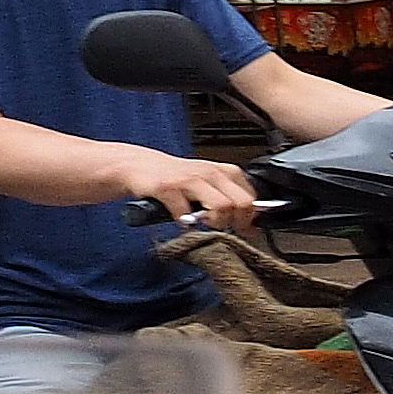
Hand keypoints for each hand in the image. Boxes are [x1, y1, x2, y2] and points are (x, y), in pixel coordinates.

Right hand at [115, 148, 256, 233]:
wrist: (139, 165)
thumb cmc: (177, 177)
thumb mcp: (209, 183)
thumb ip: (230, 200)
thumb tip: (252, 226)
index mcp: (225, 171)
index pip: (252, 198)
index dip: (250, 218)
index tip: (244, 228)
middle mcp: (210, 173)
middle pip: (242, 203)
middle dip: (236, 222)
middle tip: (222, 226)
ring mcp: (189, 179)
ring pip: (221, 206)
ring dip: (215, 222)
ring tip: (203, 222)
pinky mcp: (167, 188)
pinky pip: (184, 213)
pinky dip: (184, 223)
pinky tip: (181, 221)